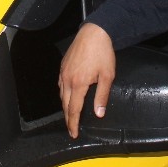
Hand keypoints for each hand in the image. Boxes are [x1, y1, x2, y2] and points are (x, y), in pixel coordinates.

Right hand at [58, 22, 114, 138]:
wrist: (94, 32)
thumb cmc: (102, 53)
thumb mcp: (107, 76)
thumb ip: (102, 96)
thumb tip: (99, 113)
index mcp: (78, 84)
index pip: (74, 109)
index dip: (73, 123)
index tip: (74, 133)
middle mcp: (67, 79)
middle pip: (65, 104)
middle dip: (68, 118)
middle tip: (71, 129)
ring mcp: (63, 72)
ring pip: (61, 94)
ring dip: (65, 107)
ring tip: (70, 115)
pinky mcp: (63, 65)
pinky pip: (60, 84)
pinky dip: (63, 94)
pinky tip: (67, 95)